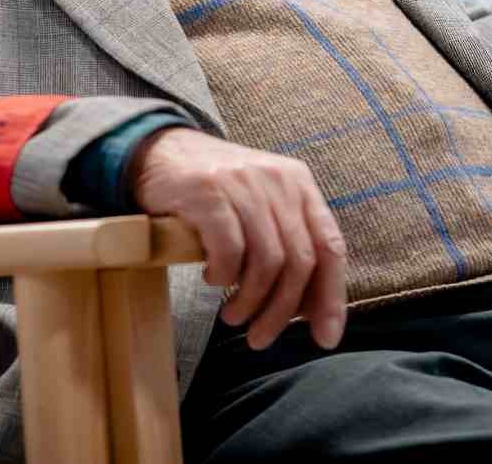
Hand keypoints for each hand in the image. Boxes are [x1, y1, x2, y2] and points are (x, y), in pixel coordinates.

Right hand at [128, 128, 347, 350]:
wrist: (159, 152)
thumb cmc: (214, 192)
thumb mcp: (261, 205)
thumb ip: (287, 243)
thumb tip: (310, 309)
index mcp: (298, 183)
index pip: (330, 247)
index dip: (331, 298)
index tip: (325, 338)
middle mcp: (277, 179)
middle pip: (299, 261)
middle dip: (281, 311)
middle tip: (260, 338)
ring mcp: (243, 183)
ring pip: (267, 262)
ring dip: (251, 302)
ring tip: (233, 316)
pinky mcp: (209, 191)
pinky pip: (229, 250)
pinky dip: (224, 276)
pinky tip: (212, 278)